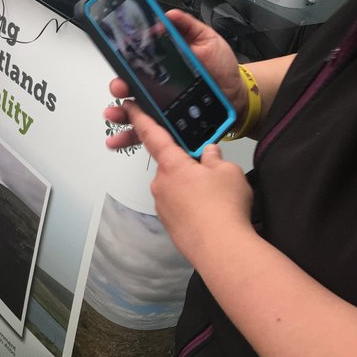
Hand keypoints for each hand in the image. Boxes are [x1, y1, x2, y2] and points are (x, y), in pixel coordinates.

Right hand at [104, 9, 241, 149]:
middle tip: (120, 87)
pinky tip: (119, 138)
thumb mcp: (207, 39)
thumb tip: (168, 15)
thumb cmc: (221, 68)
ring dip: (118, 113)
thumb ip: (187, 27)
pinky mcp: (166, 125)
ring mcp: (158, 106)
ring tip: (114, 115)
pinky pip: (145, 133)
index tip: (115, 57)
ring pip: (131, 111)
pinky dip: (129, 136)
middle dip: (118, 87)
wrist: (237, 96)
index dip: (121, 60)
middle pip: (127, 86)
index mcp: (160, 65)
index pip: (134, 62)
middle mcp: (155, 86)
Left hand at [121, 101, 254, 265]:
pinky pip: (178, 206)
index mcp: (172, 165)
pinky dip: (190, 205)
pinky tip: (209, 213)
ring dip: (190, 188)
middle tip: (211, 175)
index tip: (128, 106)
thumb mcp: (229, 172)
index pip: (152, 135)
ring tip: (216, 199)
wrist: (221, 250)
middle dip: (186, 167)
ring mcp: (162, 205)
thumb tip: (209, 153)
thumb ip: (216, 158)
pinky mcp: (168, 224)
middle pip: (170, 165)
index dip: (140, 118)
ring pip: (175, 187)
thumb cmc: (224, 207)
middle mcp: (160, 183)